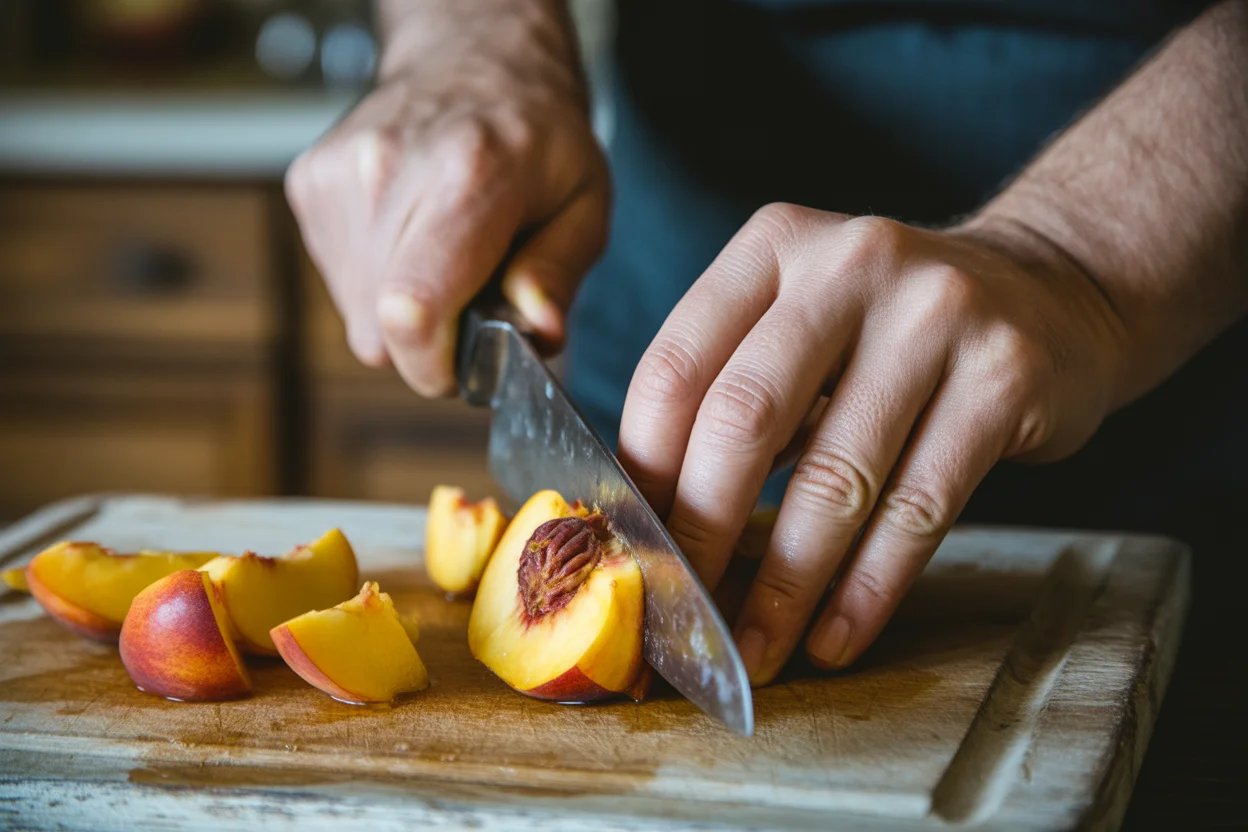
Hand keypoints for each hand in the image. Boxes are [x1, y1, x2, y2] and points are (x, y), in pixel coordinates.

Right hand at [285, 22, 608, 395]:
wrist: (473, 59)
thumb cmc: (537, 137)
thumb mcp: (585, 202)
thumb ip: (561, 273)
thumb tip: (538, 333)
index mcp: (469, 177)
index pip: (413, 310)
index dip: (433, 365)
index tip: (463, 367)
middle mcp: (389, 171)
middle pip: (379, 329)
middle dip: (428, 345)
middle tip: (470, 302)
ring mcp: (339, 175)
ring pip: (355, 314)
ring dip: (401, 314)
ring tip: (443, 259)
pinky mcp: (310, 183)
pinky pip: (339, 279)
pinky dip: (376, 281)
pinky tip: (410, 239)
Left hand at [618, 205, 1126, 683]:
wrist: (1051, 291)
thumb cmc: (892, 329)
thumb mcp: (802, 321)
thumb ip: (731, 390)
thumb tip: (655, 516)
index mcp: (775, 246)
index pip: (676, 367)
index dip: (645, 469)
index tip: (635, 543)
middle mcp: (850, 264)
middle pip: (744, 418)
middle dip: (703, 529)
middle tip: (682, 603)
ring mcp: (936, 315)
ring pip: (836, 476)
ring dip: (787, 584)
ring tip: (757, 647)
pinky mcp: (1004, 377)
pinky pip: (920, 507)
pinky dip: (869, 587)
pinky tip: (837, 634)